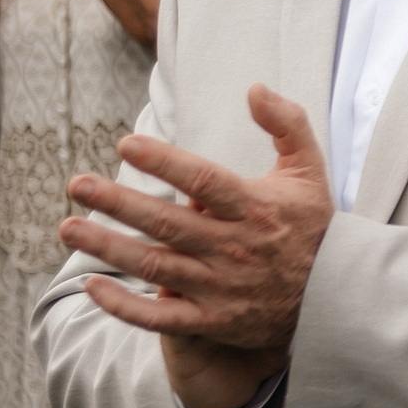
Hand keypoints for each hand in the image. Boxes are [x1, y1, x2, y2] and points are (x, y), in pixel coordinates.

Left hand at [56, 85, 333, 407]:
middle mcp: (236, 247)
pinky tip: (93, 288)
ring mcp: (224, 287)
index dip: (164, 162)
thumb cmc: (315, 227)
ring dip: (108, 247)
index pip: (205, 180)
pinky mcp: (216, 320)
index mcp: (257, 208)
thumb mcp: (310, 170)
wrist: (338, 296)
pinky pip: (162, 316)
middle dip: (118, 201)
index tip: (126, 145)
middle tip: (76, 184)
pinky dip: (125, 306)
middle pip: (168, 222)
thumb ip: (287, 124)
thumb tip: (255, 87)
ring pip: (156, 265)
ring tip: (68, 228)